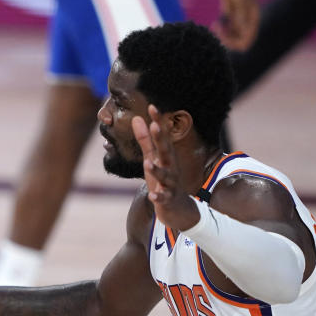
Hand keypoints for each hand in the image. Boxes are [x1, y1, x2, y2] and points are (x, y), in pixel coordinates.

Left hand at [132, 106, 200, 230]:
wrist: (179, 209)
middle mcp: (170, 167)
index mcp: (165, 156)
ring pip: (165, 176)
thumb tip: (136, 118)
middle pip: (166, 151)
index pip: (162, 136)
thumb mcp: (152, 158)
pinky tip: (154, 196)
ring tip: (148, 164)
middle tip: (155, 125)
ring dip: (157, 169)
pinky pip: (163, 198)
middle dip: (161, 139)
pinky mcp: (168, 199)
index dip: (158, 122)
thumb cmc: (163, 180)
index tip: (152, 106)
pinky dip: (159, 197)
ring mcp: (170, 184)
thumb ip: (145, 140)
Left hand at [213, 0, 258, 49]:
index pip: (248, 40)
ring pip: (231, 34)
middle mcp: (247, 20)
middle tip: (217, 31)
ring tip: (215, 26)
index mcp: (253, 19)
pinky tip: (215, 23)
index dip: (236, 44)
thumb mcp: (241, 0)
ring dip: (223, 35)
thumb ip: (241, 14)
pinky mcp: (229, 12)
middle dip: (227, 39)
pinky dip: (220, 29)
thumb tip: (241, 29)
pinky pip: (225, 27)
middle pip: (238, 39)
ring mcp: (238, 17)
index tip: (225, 38)